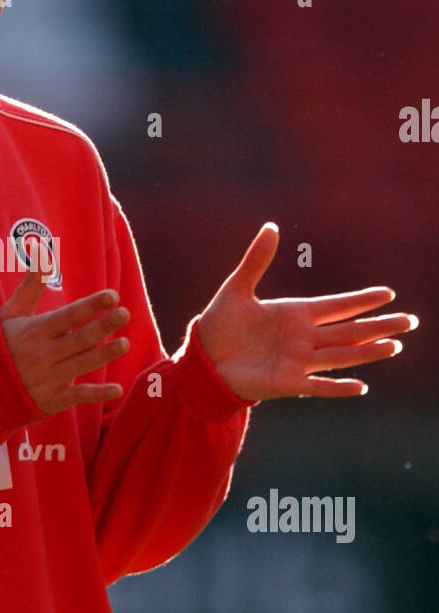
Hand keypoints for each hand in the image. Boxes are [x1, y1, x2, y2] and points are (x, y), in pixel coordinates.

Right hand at [0, 246, 130, 415]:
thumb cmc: (0, 344)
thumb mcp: (11, 313)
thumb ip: (30, 286)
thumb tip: (42, 253)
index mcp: (35, 331)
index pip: (67, 316)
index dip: (90, 305)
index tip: (112, 296)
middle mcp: (42, 354)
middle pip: (78, 339)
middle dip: (102, 326)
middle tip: (125, 313)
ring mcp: (47, 378)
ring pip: (80, 365)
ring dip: (104, 355)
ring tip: (125, 343)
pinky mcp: (51, 400)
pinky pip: (77, 396)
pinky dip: (97, 394)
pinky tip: (117, 389)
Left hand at [196, 223, 417, 401]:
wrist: (202, 359)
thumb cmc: (219, 324)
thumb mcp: (237, 288)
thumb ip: (256, 260)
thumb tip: (270, 226)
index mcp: (296, 314)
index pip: (337, 306)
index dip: (361, 300)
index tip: (388, 294)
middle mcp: (304, 338)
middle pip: (349, 331)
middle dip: (379, 325)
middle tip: (410, 321)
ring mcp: (298, 361)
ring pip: (341, 356)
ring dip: (367, 352)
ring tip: (394, 346)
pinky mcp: (286, 383)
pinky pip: (318, 385)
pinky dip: (338, 387)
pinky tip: (361, 386)